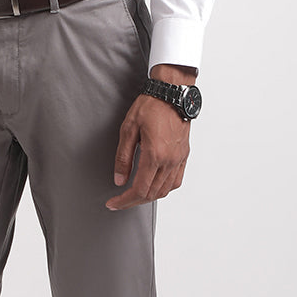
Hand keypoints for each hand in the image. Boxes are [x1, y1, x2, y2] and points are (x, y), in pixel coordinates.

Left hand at [105, 63, 195, 210]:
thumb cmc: (150, 106)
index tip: (113, 203)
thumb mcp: (128, 129)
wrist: (172, 93)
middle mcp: (170, 160)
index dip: (124, 201)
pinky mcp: (183, 155)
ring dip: (148, 196)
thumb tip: (119, 180)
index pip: (139, 189)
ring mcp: (179, 159)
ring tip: (134, 195)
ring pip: (165, 190)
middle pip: (152, 194)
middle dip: (133, 201)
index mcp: (155, 155)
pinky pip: (176, 181)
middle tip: (119, 201)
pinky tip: (153, 185)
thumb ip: (123, 157)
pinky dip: (163, 188)